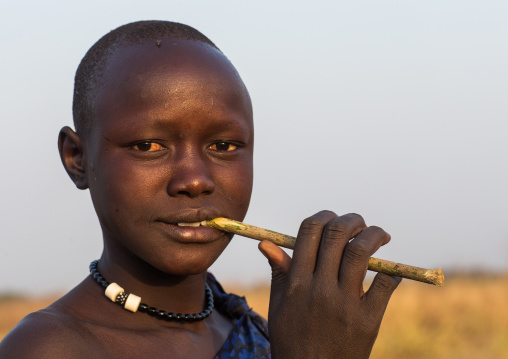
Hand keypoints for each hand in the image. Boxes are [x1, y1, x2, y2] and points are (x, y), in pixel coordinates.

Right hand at [259, 211, 400, 358]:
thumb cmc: (292, 339)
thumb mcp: (279, 305)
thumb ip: (279, 271)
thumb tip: (266, 243)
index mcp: (297, 282)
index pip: (310, 231)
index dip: (324, 216)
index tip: (333, 218)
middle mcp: (320, 288)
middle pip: (337, 235)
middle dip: (352, 220)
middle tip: (360, 223)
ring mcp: (345, 304)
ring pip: (362, 252)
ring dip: (374, 235)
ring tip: (380, 236)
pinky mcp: (368, 320)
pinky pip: (385, 284)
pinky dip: (390, 270)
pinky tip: (388, 269)